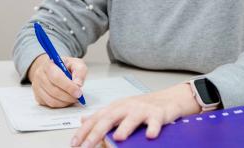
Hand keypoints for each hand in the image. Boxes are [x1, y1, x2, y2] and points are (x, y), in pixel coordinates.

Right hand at [28, 54, 86, 107]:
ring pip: (51, 100)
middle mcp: (40, 75)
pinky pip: (49, 104)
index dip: (68, 87)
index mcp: (49, 64)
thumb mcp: (76, 64)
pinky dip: (60, 104)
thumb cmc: (65, 66)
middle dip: (68, 96)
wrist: (53, 68)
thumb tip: (78, 84)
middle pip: (54, 90)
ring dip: (65, 102)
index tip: (78, 92)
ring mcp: (37, 86)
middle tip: (78, 97)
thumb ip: (79, 72)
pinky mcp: (38, 96)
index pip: (57, 77)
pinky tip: (66, 99)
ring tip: (73, 98)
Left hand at [71, 83, 199, 147]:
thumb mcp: (120, 109)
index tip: (74, 143)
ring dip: (125, 128)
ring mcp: (143, 110)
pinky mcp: (158, 114)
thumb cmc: (143, 107)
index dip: (84, 130)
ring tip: (117, 138)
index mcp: (116, 107)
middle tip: (87, 145)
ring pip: (132, 118)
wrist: (168, 99)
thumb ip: (103, 116)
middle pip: (109, 118)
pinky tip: (150, 136)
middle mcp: (127, 107)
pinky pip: (155, 122)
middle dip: (97, 132)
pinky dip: (153, 128)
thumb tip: (83, 119)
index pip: (96, 118)